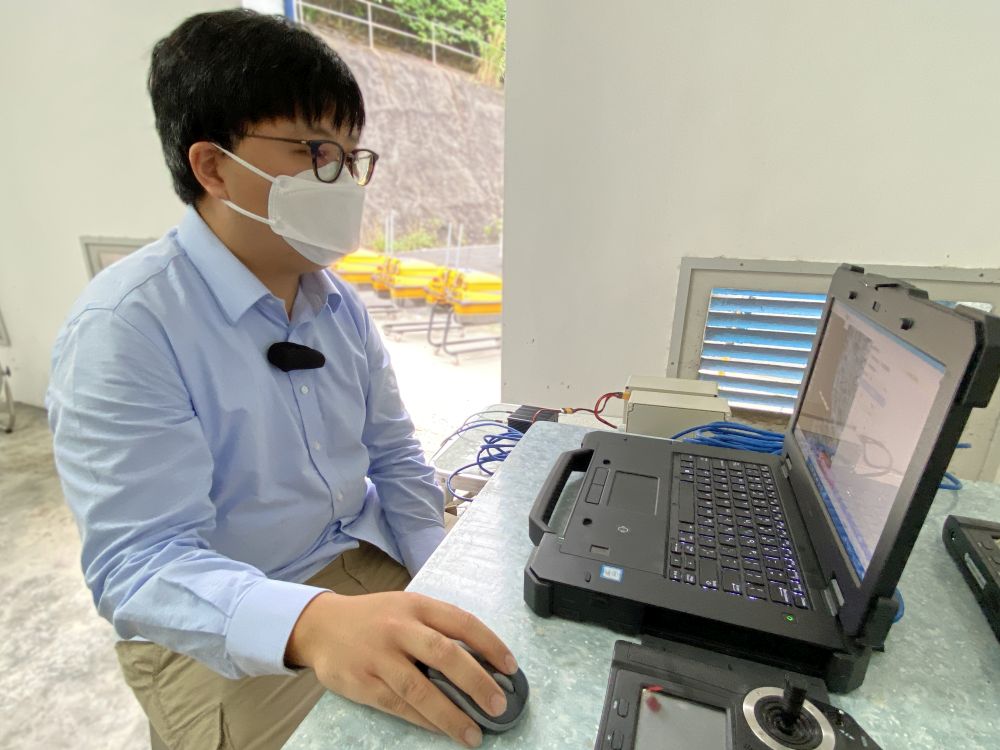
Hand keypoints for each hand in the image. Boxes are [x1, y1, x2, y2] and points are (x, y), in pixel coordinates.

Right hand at [285, 591, 517, 747]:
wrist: (321, 626)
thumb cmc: (374, 619)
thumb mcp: (406, 608)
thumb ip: (437, 628)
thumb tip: (480, 661)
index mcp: (417, 606)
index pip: (462, 623)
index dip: (491, 645)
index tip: (511, 668)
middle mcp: (399, 628)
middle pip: (445, 655)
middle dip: (477, 682)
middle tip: (499, 705)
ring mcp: (379, 657)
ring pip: (421, 689)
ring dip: (451, 715)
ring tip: (473, 734)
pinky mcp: (362, 683)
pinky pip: (398, 706)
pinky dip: (423, 720)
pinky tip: (440, 729)